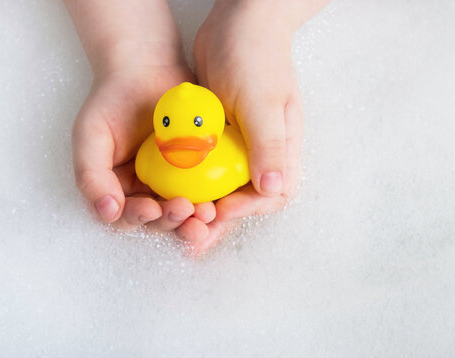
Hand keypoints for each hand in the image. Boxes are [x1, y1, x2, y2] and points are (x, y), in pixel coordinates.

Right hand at [67, 0, 216, 232]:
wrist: (145, 68)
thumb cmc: (112, 100)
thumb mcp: (91, 135)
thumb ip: (92, 175)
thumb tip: (108, 213)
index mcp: (120, 188)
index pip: (127, 215)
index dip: (139, 218)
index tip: (152, 208)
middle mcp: (148, 189)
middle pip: (161, 219)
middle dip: (173, 221)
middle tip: (186, 211)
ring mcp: (175, 180)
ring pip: (187, 210)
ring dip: (197, 217)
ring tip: (207, 213)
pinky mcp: (200, 168)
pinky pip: (208, 188)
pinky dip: (215, 197)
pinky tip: (222, 198)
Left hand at [177, 1, 320, 254]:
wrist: (236, 24)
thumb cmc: (256, 57)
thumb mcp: (262, 101)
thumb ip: (268, 144)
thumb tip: (273, 187)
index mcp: (282, 148)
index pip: (271, 194)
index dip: (244, 209)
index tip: (217, 213)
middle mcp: (263, 152)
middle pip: (246, 199)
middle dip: (220, 220)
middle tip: (191, 236)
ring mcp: (241, 145)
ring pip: (224, 188)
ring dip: (204, 206)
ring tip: (179, 222)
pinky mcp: (220, 137)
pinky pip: (207, 169)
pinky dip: (192, 183)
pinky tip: (172, 192)